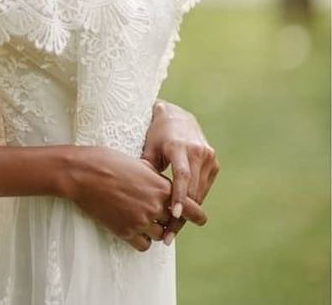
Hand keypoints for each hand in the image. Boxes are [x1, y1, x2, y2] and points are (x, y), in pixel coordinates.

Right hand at [63, 146, 206, 251]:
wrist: (84, 173)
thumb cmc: (109, 161)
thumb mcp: (139, 163)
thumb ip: (155, 178)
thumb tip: (164, 187)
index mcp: (161, 187)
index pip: (191, 207)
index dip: (197, 215)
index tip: (201, 219)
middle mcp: (154, 206)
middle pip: (174, 223)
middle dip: (171, 221)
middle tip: (167, 219)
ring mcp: (140, 221)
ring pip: (161, 236)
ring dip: (157, 230)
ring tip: (146, 219)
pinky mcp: (125, 231)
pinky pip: (144, 245)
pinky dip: (143, 239)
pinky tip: (136, 229)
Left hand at [141, 100, 219, 243]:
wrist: (178, 116)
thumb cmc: (157, 134)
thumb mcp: (149, 148)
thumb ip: (147, 170)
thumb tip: (139, 197)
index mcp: (180, 147)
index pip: (182, 175)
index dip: (179, 196)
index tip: (174, 214)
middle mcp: (198, 151)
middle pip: (192, 190)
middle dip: (181, 215)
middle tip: (167, 236)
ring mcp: (209, 157)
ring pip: (199, 193)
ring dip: (188, 213)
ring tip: (172, 232)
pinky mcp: (214, 162)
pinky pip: (204, 188)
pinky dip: (193, 202)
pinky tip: (182, 215)